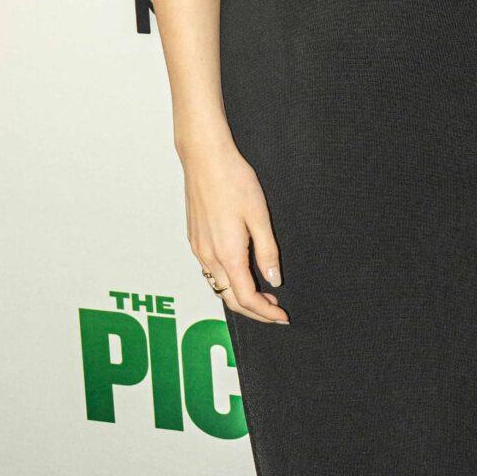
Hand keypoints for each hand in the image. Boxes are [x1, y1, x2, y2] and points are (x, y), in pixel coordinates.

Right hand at [182, 134, 287, 321]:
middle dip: (254, 310)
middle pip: (229, 298)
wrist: (204, 159)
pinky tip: (241, 272)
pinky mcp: (194, 240)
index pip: (246, 298)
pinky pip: (209, 271)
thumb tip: (274, 280)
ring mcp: (198, 249)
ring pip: (217, 286)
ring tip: (263, 293)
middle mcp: (209, 257)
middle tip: (276, 309)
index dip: (265, 313)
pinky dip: (227, 281)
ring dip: (239, 295)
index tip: (282, 316)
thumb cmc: (234, 181)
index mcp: (228, 254)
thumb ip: (267, 252)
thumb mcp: (260, 217)